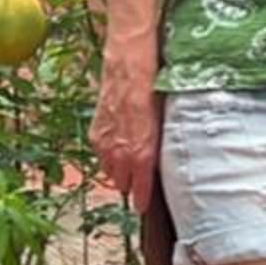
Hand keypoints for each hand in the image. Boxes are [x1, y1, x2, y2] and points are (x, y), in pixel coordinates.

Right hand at [91, 59, 160, 213]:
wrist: (129, 56)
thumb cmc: (155, 81)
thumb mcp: (167, 112)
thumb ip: (164, 137)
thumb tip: (169, 157)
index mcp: (141, 142)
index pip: (140, 179)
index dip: (141, 196)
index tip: (142, 208)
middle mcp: (120, 143)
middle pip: (122, 178)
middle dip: (131, 187)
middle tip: (140, 193)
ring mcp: (105, 135)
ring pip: (109, 167)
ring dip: (119, 174)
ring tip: (129, 179)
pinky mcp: (96, 126)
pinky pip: (100, 151)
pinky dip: (108, 157)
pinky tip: (115, 157)